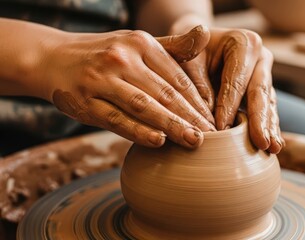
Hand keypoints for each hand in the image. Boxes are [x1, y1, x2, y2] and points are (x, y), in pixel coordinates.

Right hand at [41, 26, 215, 147]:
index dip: (199, 100)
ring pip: (144, 106)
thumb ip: (173, 46)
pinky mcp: (85, 102)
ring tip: (194, 141)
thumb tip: (206, 32)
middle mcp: (122, 58)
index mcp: (140, 43)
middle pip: (165, 93)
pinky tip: (159, 141)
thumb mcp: (138, 44)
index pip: (177, 77)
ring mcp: (101, 80)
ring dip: (171, 126)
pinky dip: (138, 131)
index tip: (214, 118)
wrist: (54, 58)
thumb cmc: (107, 54)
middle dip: (191, 116)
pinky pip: (117, 120)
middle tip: (213, 134)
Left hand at [173, 26, 283, 152]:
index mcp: (244, 43)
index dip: (228, 106)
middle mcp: (260, 58)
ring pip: (268, 105)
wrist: (197, 49)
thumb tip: (207, 116)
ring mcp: (265, 75)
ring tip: (272, 149)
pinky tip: (272, 148)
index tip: (221, 129)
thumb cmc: (188, 53)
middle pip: (260, 92)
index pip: (235, 80)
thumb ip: (195, 83)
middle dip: (260, 120)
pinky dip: (267, 130)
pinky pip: (267, 112)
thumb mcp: (186, 60)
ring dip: (269, 128)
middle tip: (262, 143)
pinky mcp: (264, 92)